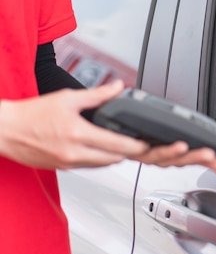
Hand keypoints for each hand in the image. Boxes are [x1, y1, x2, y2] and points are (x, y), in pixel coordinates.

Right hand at [0, 80, 215, 176]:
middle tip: (160, 149)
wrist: (4, 131)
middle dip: (140, 153)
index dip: (144, 147)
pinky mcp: (66, 167)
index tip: (161, 145)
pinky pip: (94, 166)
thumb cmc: (32, 115)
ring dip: (123, 156)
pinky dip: (106, 159)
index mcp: (80, 135)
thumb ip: (98, 95)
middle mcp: (78, 153)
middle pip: (119, 158)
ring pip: (108, 164)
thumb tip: (119, 87)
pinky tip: (113, 151)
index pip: (121, 146)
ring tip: (141, 147)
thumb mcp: (68, 98)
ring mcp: (72, 163)